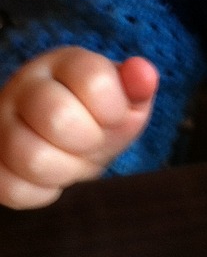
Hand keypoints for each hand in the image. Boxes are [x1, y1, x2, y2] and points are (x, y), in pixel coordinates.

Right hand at [0, 47, 158, 208]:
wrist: (64, 143)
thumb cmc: (98, 118)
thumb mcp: (126, 102)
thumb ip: (137, 88)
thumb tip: (144, 73)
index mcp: (66, 64)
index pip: (94, 80)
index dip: (113, 110)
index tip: (112, 115)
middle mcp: (27, 86)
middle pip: (59, 117)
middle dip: (88, 141)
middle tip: (89, 141)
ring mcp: (1, 120)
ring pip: (32, 157)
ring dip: (65, 170)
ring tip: (70, 160)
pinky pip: (11, 188)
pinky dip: (41, 192)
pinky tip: (50, 177)